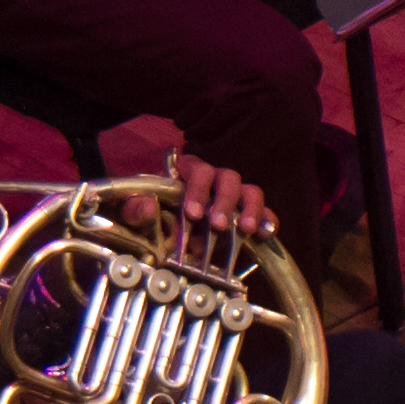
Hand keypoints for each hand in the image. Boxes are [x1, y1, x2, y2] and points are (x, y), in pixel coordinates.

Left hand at [129, 156, 277, 253]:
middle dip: (224, 202)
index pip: (198, 170)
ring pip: (250, 191)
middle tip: (217, 225)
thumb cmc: (151, 216)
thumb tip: (148, 205)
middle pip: (229, 178)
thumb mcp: (135, 214)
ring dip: (250, 209)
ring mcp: (235, 197)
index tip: (192, 213)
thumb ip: (136, 209)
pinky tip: (266, 233)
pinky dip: (269, 221)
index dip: (197, 189)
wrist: (165, 233)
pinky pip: (266, 212)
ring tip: (246, 230)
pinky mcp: (248, 215)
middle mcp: (216, 180)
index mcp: (189, 172)